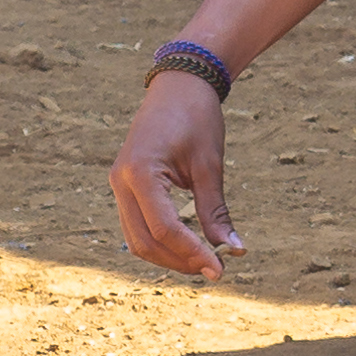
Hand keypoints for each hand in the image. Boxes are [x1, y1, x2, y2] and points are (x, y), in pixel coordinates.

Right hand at [110, 70, 245, 278]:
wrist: (178, 86)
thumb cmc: (197, 118)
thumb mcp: (210, 166)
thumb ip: (216, 211)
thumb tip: (235, 251)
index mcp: (141, 173)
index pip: (165, 229)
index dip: (193, 253)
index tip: (221, 269)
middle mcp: (121, 182)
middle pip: (145, 242)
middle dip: (180, 261)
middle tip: (216, 269)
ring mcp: (119, 185)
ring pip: (136, 239)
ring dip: (169, 256)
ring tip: (205, 261)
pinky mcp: (125, 186)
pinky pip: (137, 225)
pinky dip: (161, 241)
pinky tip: (189, 246)